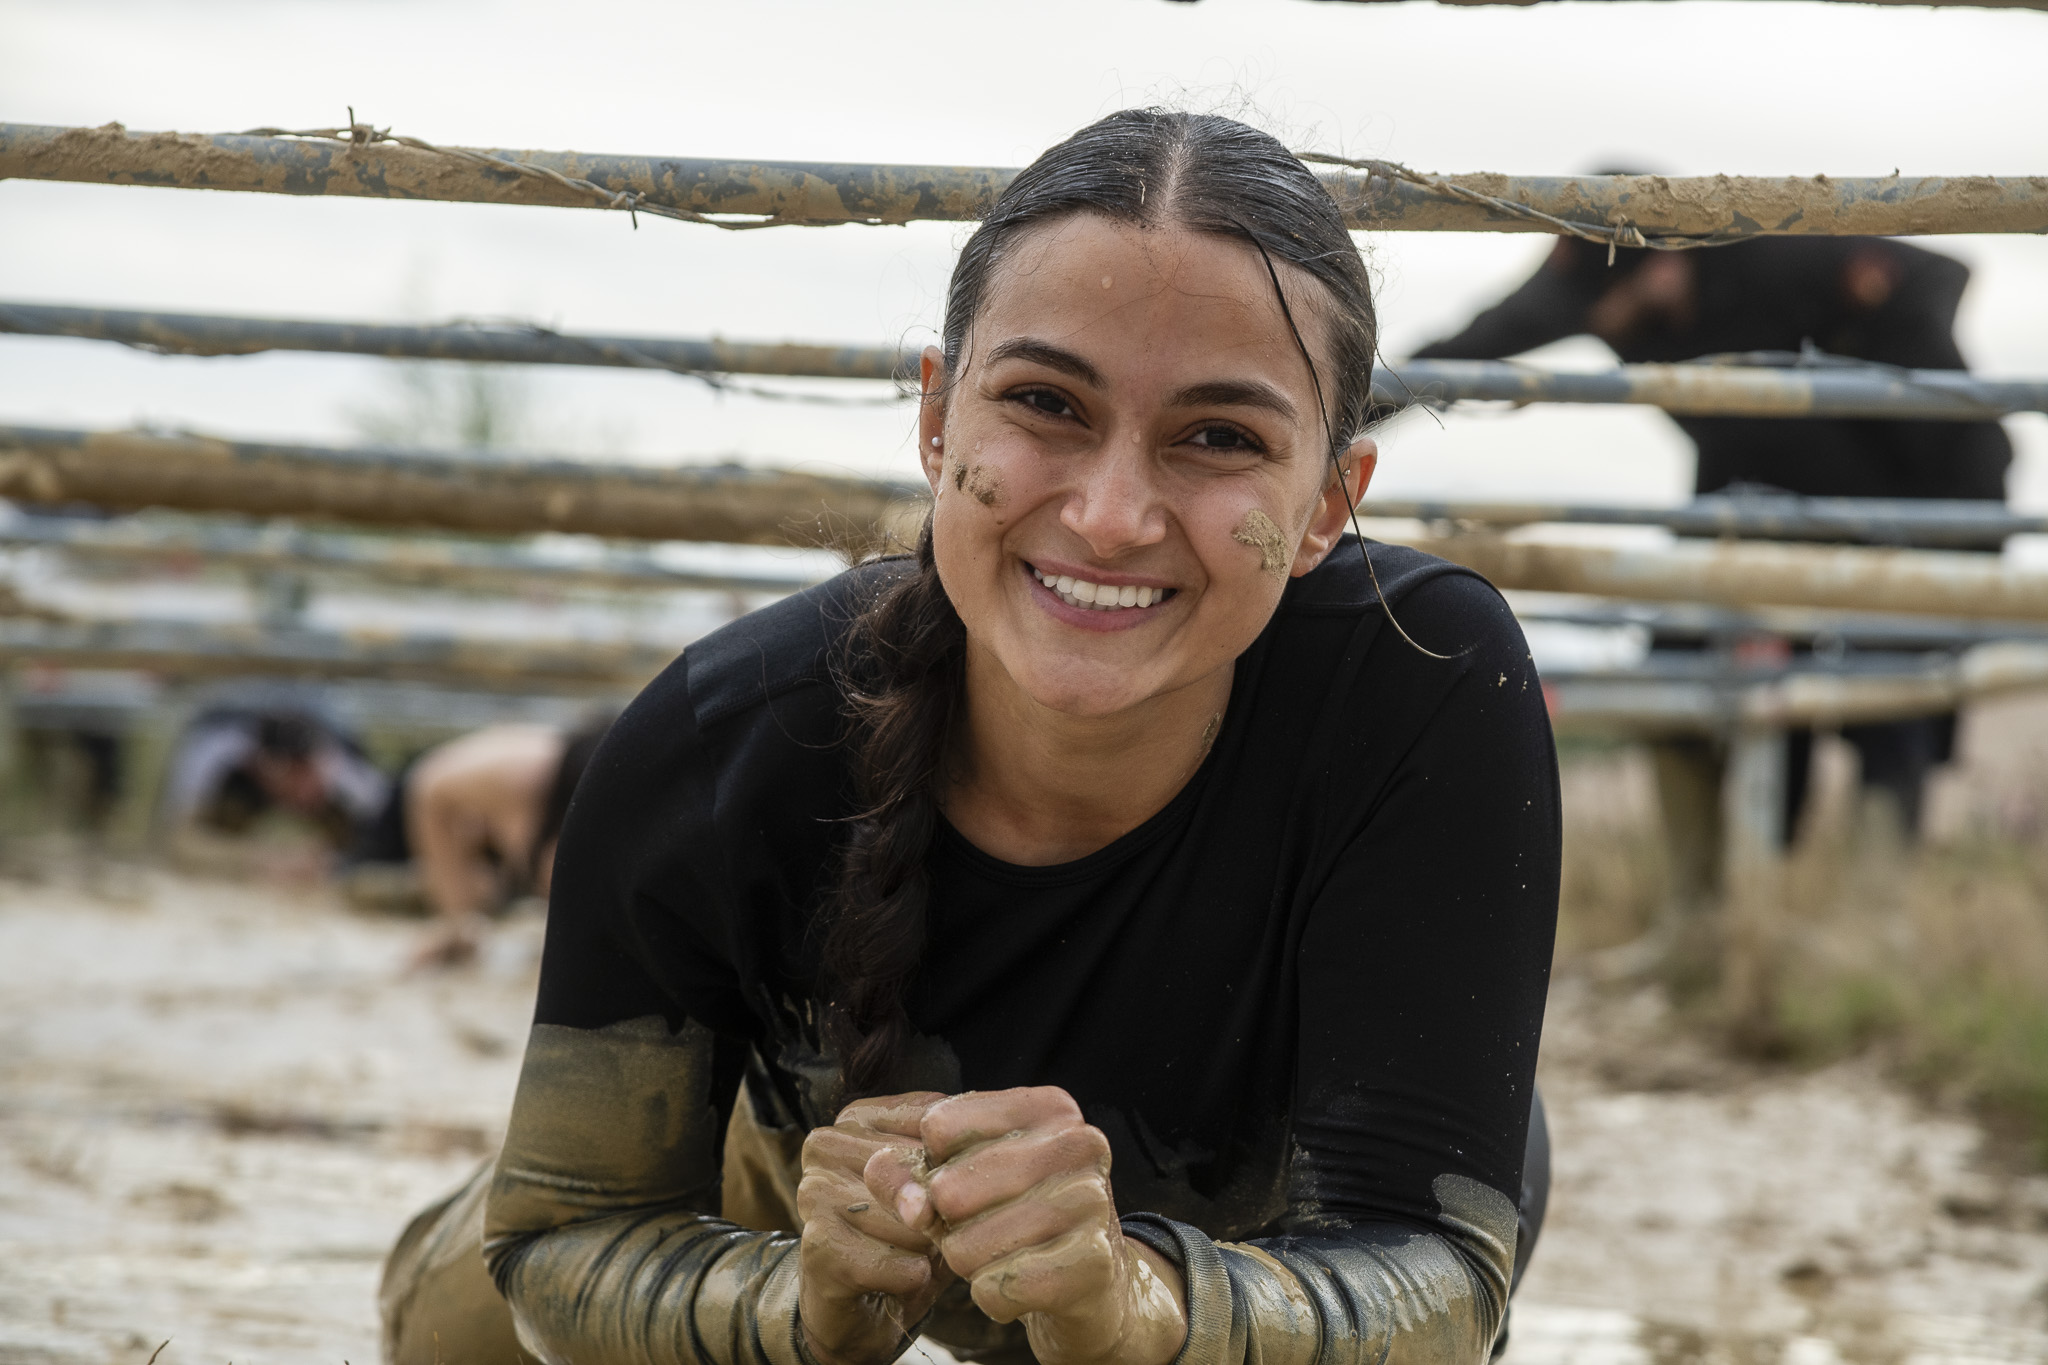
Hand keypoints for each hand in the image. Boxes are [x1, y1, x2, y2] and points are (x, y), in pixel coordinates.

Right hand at [796, 1092, 952, 1364]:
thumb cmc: (910, 1235)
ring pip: (908, 1219)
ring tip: (918, 1254)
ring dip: (929, 1247)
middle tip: (939, 1232)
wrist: (864, 1307)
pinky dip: (911, 1276)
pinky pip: (889, 1260)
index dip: (960, 1167)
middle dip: (942, 1210)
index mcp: (859, 1117)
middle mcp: (827, 1145)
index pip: (932, 1124)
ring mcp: (815, 1192)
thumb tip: (937, 1189)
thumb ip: (950, 1162)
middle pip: (918, 1171)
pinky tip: (908, 1277)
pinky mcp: (817, 1244)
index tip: (965, 1190)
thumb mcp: (940, 1187)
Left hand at [869, 1087, 1187, 1364]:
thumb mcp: (963, 1185)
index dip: (929, 1169)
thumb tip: (875, 1169)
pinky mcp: (1093, 1263)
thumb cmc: (1018, 1219)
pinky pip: (997, 1289)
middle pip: (948, 1191)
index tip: (958, 1185)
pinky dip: (992, 1299)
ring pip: (967, 1247)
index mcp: (1049, 1107)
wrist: (1094, 1284)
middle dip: (946, 1227)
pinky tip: (1021, 1287)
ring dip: (969, 1265)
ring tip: (1002, 1258)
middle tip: (978, 1232)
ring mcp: (1092, 1200)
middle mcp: (1079, 1142)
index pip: (939, 1126)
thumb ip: (909, 1172)